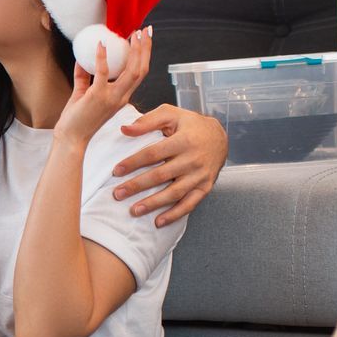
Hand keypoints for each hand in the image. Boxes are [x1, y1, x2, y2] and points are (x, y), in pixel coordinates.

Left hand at [56, 28, 152, 147]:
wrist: (71, 139)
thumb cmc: (77, 120)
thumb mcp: (83, 94)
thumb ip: (84, 78)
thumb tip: (81, 60)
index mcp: (121, 97)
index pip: (139, 73)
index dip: (144, 55)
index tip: (144, 39)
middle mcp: (121, 97)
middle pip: (141, 69)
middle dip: (145, 48)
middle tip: (145, 30)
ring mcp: (111, 97)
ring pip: (131, 70)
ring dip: (134, 50)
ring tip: (132, 34)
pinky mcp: (97, 96)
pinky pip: (103, 73)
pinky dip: (103, 57)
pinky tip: (101, 44)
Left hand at [110, 104, 228, 226]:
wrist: (220, 137)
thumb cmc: (191, 125)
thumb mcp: (171, 114)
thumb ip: (147, 121)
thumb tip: (124, 129)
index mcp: (183, 141)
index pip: (153, 154)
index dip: (133, 163)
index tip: (116, 171)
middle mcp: (193, 160)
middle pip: (160, 176)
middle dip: (137, 186)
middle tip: (118, 194)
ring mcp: (200, 176)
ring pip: (174, 193)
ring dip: (153, 204)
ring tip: (134, 211)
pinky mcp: (205, 187)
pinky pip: (189, 204)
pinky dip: (174, 215)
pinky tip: (159, 221)